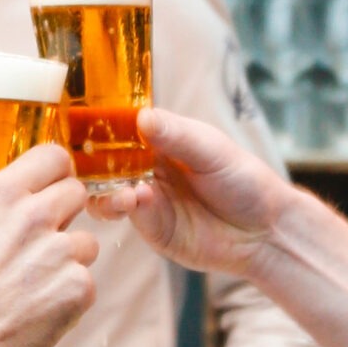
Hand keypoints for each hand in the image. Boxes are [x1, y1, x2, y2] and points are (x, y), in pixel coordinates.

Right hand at [0, 145, 97, 346]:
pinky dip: (68, 297)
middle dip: (62, 215)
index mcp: (0, 196)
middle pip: (76, 195)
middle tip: (37, 243)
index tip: (45, 190)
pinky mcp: (76, 291)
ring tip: (32, 283)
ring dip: (67, 260)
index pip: (53, 158)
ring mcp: (59, 254)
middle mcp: (35, 218)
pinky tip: (37, 309)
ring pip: (86, 243)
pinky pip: (87, 283)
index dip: (53, 173)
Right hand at [88, 109, 296, 278]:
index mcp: (160, 142)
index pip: (120, 130)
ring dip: (104, 189)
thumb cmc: (244, 180)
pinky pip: (125, 216)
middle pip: (104, 163)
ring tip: (124, 190)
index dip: (99, 127)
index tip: (82, 124)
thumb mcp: (212, 150)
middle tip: (85, 160)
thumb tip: (142, 117)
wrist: (265, 230)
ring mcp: (146, 200)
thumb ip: (177, 136)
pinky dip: (123, 206)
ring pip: (105, 192)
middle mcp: (147, 169)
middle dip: (90, 162)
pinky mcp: (151, 229)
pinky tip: (135, 200)